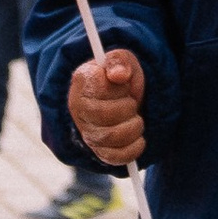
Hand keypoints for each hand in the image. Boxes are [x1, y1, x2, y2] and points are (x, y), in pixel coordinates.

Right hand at [67, 48, 147, 166]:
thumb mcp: (121, 61)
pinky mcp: (99, 151)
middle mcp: (79, 109)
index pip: (102, 91)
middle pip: (106, 116)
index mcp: (82, 83)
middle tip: (131, 103)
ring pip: (112, 137)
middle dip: (128, 108)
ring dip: (134, 127)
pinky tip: (138, 139)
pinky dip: (133, 149)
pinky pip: (115, 157)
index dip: (120, 89)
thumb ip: (120, 62)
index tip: (123, 84)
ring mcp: (87, 132)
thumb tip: (120, 74)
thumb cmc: (119, 78)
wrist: (121, 98)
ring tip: (135, 119)